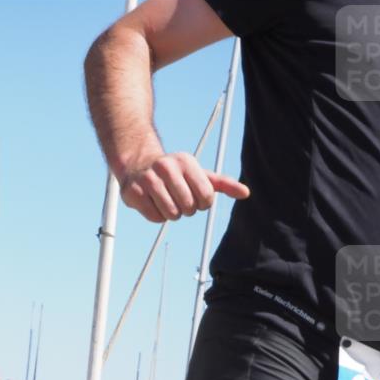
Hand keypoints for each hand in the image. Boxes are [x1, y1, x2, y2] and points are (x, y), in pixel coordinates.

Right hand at [119, 152, 249, 223]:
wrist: (138, 166)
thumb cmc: (175, 173)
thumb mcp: (199, 174)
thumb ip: (222, 184)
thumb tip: (246, 193)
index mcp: (186, 162)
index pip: (206, 196)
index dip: (203, 204)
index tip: (195, 198)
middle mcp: (166, 167)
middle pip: (188, 207)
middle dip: (186, 210)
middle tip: (179, 201)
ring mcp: (148, 179)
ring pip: (171, 214)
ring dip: (172, 215)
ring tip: (167, 203)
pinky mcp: (133, 193)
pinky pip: (155, 217)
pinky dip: (157, 216)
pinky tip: (153, 204)